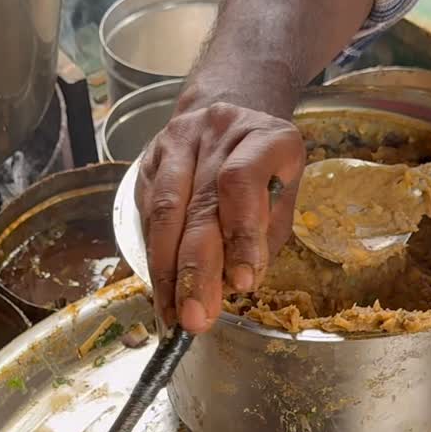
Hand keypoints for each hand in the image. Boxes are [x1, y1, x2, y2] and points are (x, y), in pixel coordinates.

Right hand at [135, 102, 304, 332]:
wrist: (230, 114)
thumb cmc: (266, 171)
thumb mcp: (283, 199)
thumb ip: (264, 238)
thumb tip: (235, 285)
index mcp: (266, 138)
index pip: (243, 183)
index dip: (241, 235)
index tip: (241, 284)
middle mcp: (219, 131)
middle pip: (200, 206)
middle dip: (196, 271)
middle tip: (196, 318)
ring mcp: (179, 142)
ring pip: (165, 212)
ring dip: (167, 271)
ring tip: (173, 313)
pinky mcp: (150, 159)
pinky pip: (147, 214)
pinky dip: (155, 257)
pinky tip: (162, 289)